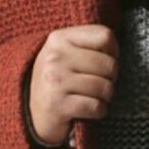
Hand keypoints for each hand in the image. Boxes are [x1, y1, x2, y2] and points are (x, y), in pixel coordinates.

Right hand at [28, 24, 118, 143]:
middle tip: (99, 84)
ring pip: (105, 87)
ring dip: (105, 97)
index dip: (112, 52)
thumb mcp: (66, 53)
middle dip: (111, 78)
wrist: (32, 112)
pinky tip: (88, 110)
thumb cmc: (58, 80)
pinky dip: (99, 111)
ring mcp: (55, 81)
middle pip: (109, 64)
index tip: (102, 63)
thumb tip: (116, 53)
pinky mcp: (58, 106)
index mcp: (59, 39)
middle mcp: (55, 57)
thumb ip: (89, 45)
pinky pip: (96, 107)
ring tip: (93, 97)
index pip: (105, 36)